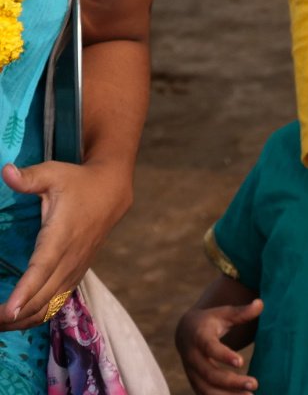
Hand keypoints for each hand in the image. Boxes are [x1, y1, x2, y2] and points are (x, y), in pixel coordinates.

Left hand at [0, 159, 131, 328]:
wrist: (112, 190)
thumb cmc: (78, 181)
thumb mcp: (54, 173)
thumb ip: (29, 177)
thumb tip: (6, 171)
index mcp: (62, 235)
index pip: (42, 268)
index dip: (25, 291)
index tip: (8, 310)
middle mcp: (71, 257)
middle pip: (43, 296)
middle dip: (14, 315)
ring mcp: (75, 267)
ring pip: (51, 305)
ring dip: (24, 320)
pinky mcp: (77, 273)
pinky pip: (58, 302)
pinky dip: (38, 315)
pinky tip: (19, 320)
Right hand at [176, 299, 262, 393]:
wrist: (185, 332)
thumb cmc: (211, 320)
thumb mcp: (224, 313)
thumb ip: (242, 312)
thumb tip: (260, 303)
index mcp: (199, 337)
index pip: (210, 348)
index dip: (224, 355)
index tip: (241, 362)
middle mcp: (192, 358)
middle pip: (210, 374)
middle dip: (232, 381)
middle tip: (255, 383)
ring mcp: (192, 372)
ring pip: (206, 389)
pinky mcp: (195, 382)